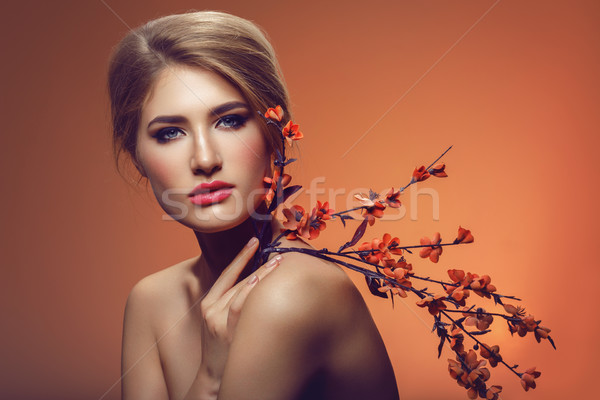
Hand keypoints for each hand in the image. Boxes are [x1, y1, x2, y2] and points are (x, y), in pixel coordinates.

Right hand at [191, 237, 280, 397]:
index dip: (240, 255)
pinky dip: (249, 293)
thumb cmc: (222, 345)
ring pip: (240, 290)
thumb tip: (255, 278)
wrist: (214, 374)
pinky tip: (260, 282)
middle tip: (277, 251)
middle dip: (257, 263)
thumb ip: (230, 300)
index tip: (254, 240)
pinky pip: (239, 307)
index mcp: (208, 302)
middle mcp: (210, 309)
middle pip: (236, 279)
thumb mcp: (218, 319)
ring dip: (260, 275)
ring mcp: (218, 320)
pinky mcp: (227, 332)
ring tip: (277, 263)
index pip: (226, 273)